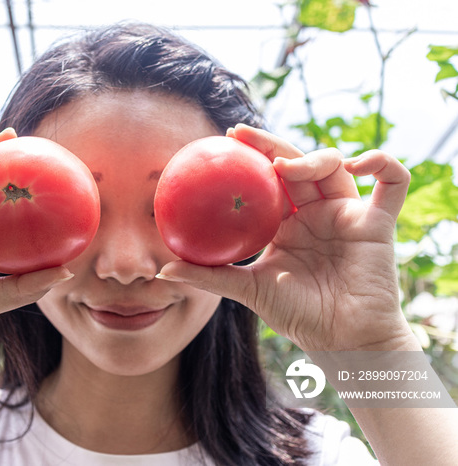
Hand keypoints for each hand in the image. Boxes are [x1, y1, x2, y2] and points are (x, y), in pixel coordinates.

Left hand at [158, 124, 415, 351]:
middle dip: (270, 144)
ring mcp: (347, 214)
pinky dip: (383, 164)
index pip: (266, 181)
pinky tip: (358, 162)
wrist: (341, 341)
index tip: (223, 141)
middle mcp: (315, 212)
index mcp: (285, 223)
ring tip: (283, 167)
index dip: (249, 158)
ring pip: (334, 166)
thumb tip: (161, 270)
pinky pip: (393, 184)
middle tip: (241, 134)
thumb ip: (210, 276)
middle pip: (296, 164)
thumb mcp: (248, 290)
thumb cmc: (297, 315)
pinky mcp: (378, 223)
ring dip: (311, 158)